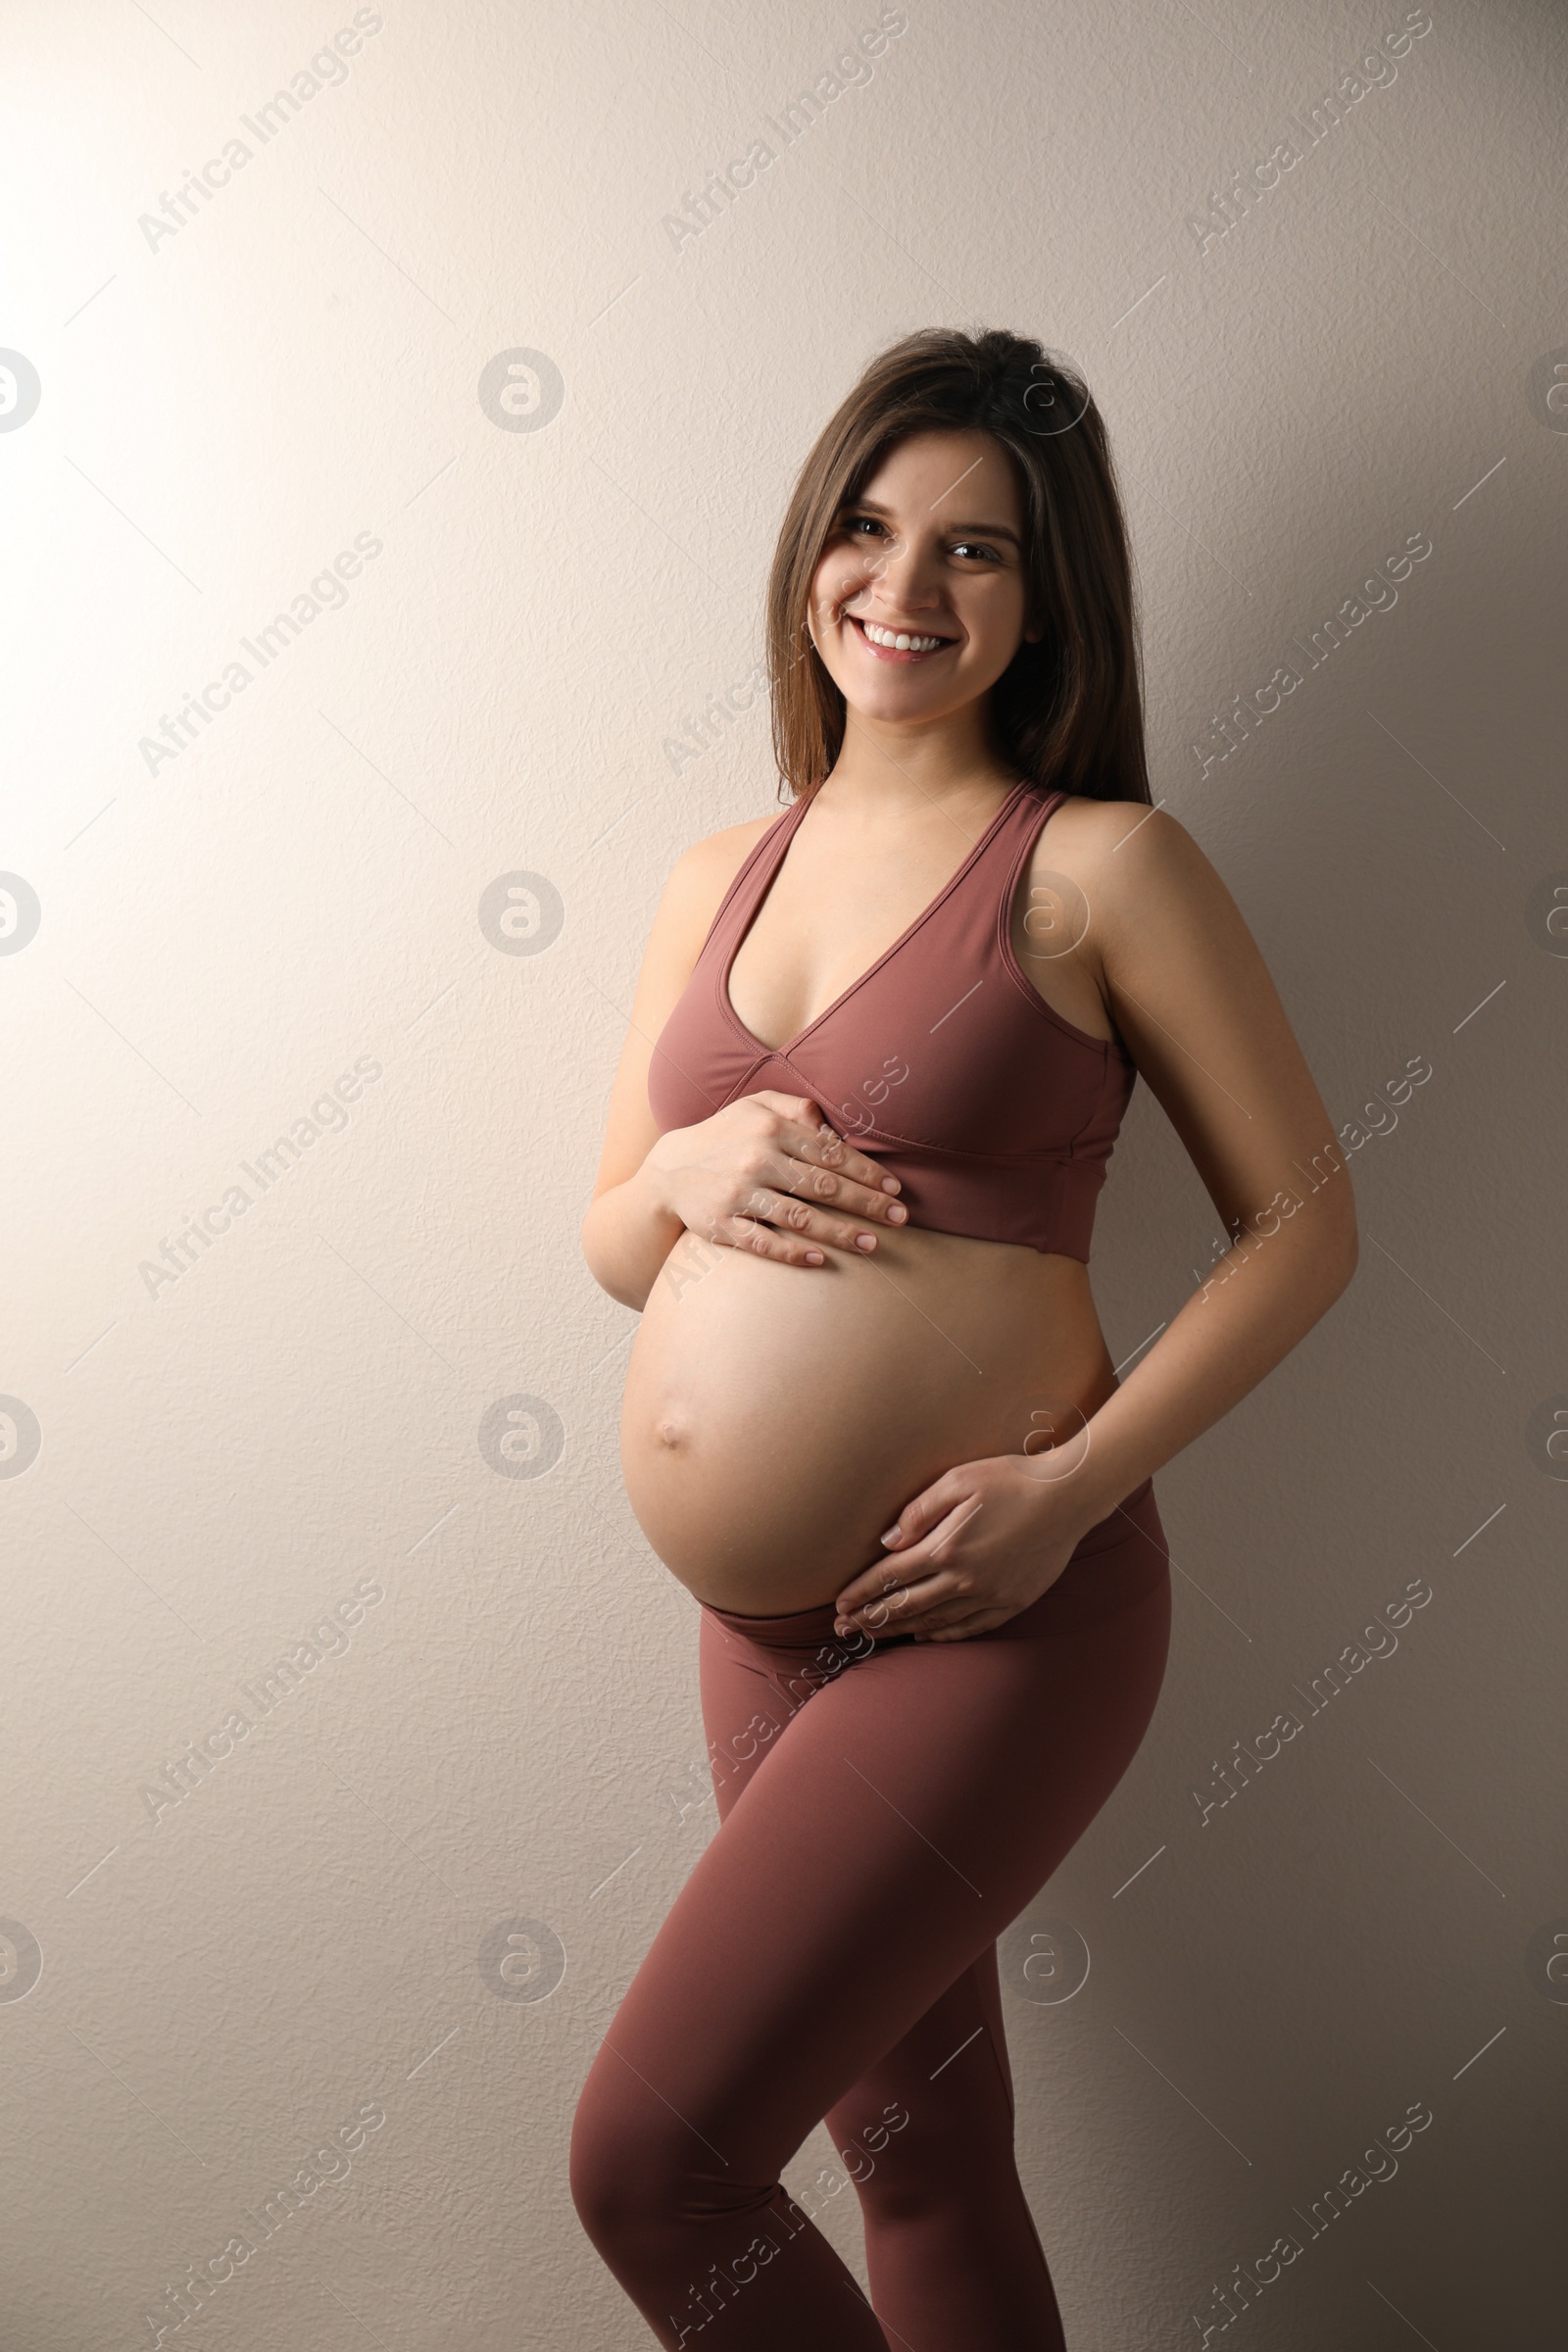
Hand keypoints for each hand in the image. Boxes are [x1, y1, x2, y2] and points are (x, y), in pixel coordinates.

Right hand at [644, 1090, 908, 1267]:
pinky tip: (820, 1260)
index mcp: (770, 1128)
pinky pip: (763, 1243)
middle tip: (900, 1219)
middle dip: (866, 1203)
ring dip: (840, 1233)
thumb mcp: (755, 1106)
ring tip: (872, 1244)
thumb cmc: (725, 1136)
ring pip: (799, 1217)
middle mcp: (756, 1159)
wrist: (669, 1170)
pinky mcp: (721, 1225)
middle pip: (823, 1186)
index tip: (894, 1189)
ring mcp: (738, 1195)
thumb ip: (796, 1108)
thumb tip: (834, 1126)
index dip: (867, 1173)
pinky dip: (792, 1253)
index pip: (830, 1153)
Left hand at [832, 1453, 1098, 1641]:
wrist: (1068, 1496)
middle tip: (844, 1628)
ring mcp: (990, 1595)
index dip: (861, 1592)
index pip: (890, 1577)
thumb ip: (918, 1511)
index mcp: (946, 1548)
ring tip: (875, 1633)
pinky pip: (970, 1627)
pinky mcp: (1013, 1602)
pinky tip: (926, 1635)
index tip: (838, 1605)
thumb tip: (887, 1542)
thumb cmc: (1011, 1479)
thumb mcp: (959, 1480)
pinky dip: (943, 1634)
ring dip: (901, 1628)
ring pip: (935, 1621)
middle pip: (907, 1605)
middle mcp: (965, 1579)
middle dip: (871, 1617)